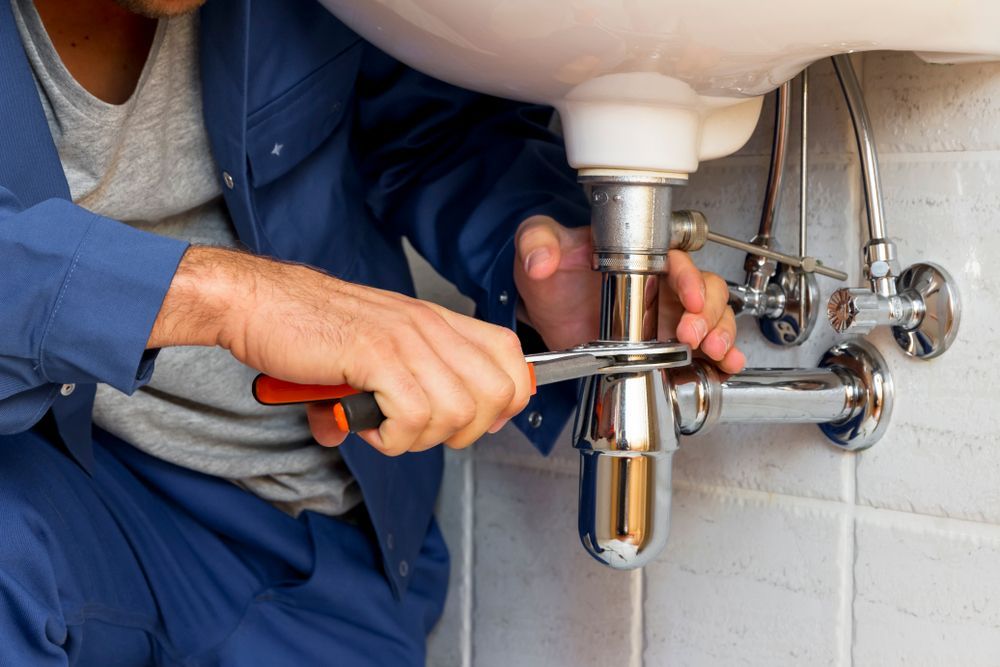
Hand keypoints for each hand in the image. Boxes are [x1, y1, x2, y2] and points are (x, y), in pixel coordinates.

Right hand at [149, 247, 531, 454]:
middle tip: (420, 432)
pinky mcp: (374, 355)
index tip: (474, 422)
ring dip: (421, 438)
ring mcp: (404, 338)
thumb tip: (383, 432)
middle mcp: (427, 325)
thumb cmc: (306, 325)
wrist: (255, 302)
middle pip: (497, 393)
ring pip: (458, 412)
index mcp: (433, 320)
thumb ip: (392, 386)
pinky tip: (365, 425)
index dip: (506, 399)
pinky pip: (414, 416)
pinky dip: (392, 438)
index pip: (510, 356)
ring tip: (382, 428)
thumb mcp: (368, 348)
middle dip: (466, 431)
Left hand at [513, 215, 745, 373]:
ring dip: (721, 334)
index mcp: (641, 258)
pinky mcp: (668, 346)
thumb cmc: (553, 275)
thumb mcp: (538, 247)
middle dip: (708, 313)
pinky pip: (705, 350)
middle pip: (707, 290)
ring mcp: (669, 316)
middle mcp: (663, 286)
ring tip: (712, 352)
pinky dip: (722, 359)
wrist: (547, 313)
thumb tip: (541, 258)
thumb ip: (537, 241)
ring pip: (714, 318)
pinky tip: (726, 365)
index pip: (677, 261)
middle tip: (691, 333)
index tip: (688, 297)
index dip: (689, 278)